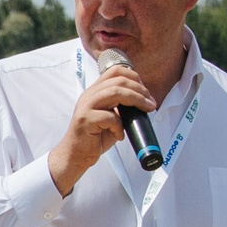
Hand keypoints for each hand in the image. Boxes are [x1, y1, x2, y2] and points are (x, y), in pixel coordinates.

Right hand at [46, 63, 154, 194]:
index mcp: (95, 91)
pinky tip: (120, 135)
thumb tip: (144, 102)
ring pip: (115, 92)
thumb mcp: (111, 117)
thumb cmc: (95, 137)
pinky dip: (119, 126)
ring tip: (145, 111)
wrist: (76, 155)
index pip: (115, 71)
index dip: (134, 77)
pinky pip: (109, 117)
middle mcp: (89, 95)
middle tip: (150, 103)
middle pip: (118, 80)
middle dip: (140, 90)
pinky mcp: (85, 120)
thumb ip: (122, 106)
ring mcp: (86, 106)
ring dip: (136, 100)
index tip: (145, 91)